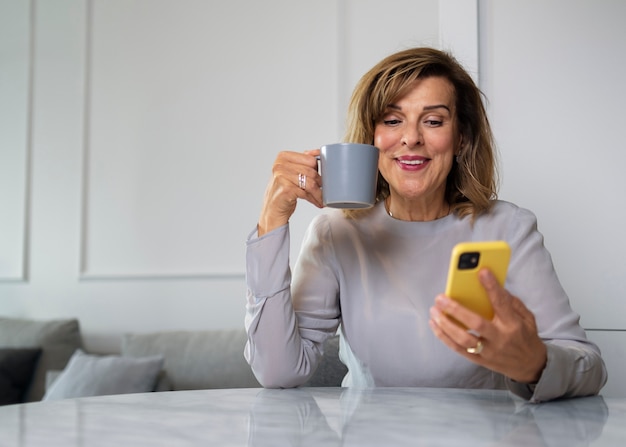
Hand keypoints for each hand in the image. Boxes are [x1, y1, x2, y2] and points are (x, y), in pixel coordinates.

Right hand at [258, 149, 322, 235]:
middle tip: (324, 190)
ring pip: (310, 183)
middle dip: (321, 183)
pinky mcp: (285, 189)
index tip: (323, 177)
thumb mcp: (291, 172)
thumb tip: (318, 152)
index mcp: (283, 157)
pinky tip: (317, 202)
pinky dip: (314, 199)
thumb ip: (302, 161)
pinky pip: (306, 193)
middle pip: (311, 171)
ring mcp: (281, 176)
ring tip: (322, 198)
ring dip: (319, 193)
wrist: (273, 209)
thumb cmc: (283, 190)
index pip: (310, 159)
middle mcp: (280, 165)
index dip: (319, 170)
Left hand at [429, 268, 546, 383]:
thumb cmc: (525, 336)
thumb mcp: (527, 317)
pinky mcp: (480, 360)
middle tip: (440, 297)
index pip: (501, 303)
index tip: (481, 272)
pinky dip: (444, 337)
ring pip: (463, 339)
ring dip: (445, 324)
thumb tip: (493, 286)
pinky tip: (434, 324)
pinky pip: (458, 349)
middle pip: (476, 324)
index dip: (492, 287)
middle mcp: (500, 338)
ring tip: (434, 310)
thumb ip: (511, 302)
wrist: (531, 366)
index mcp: (513, 324)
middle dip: (456, 310)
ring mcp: (489, 351)